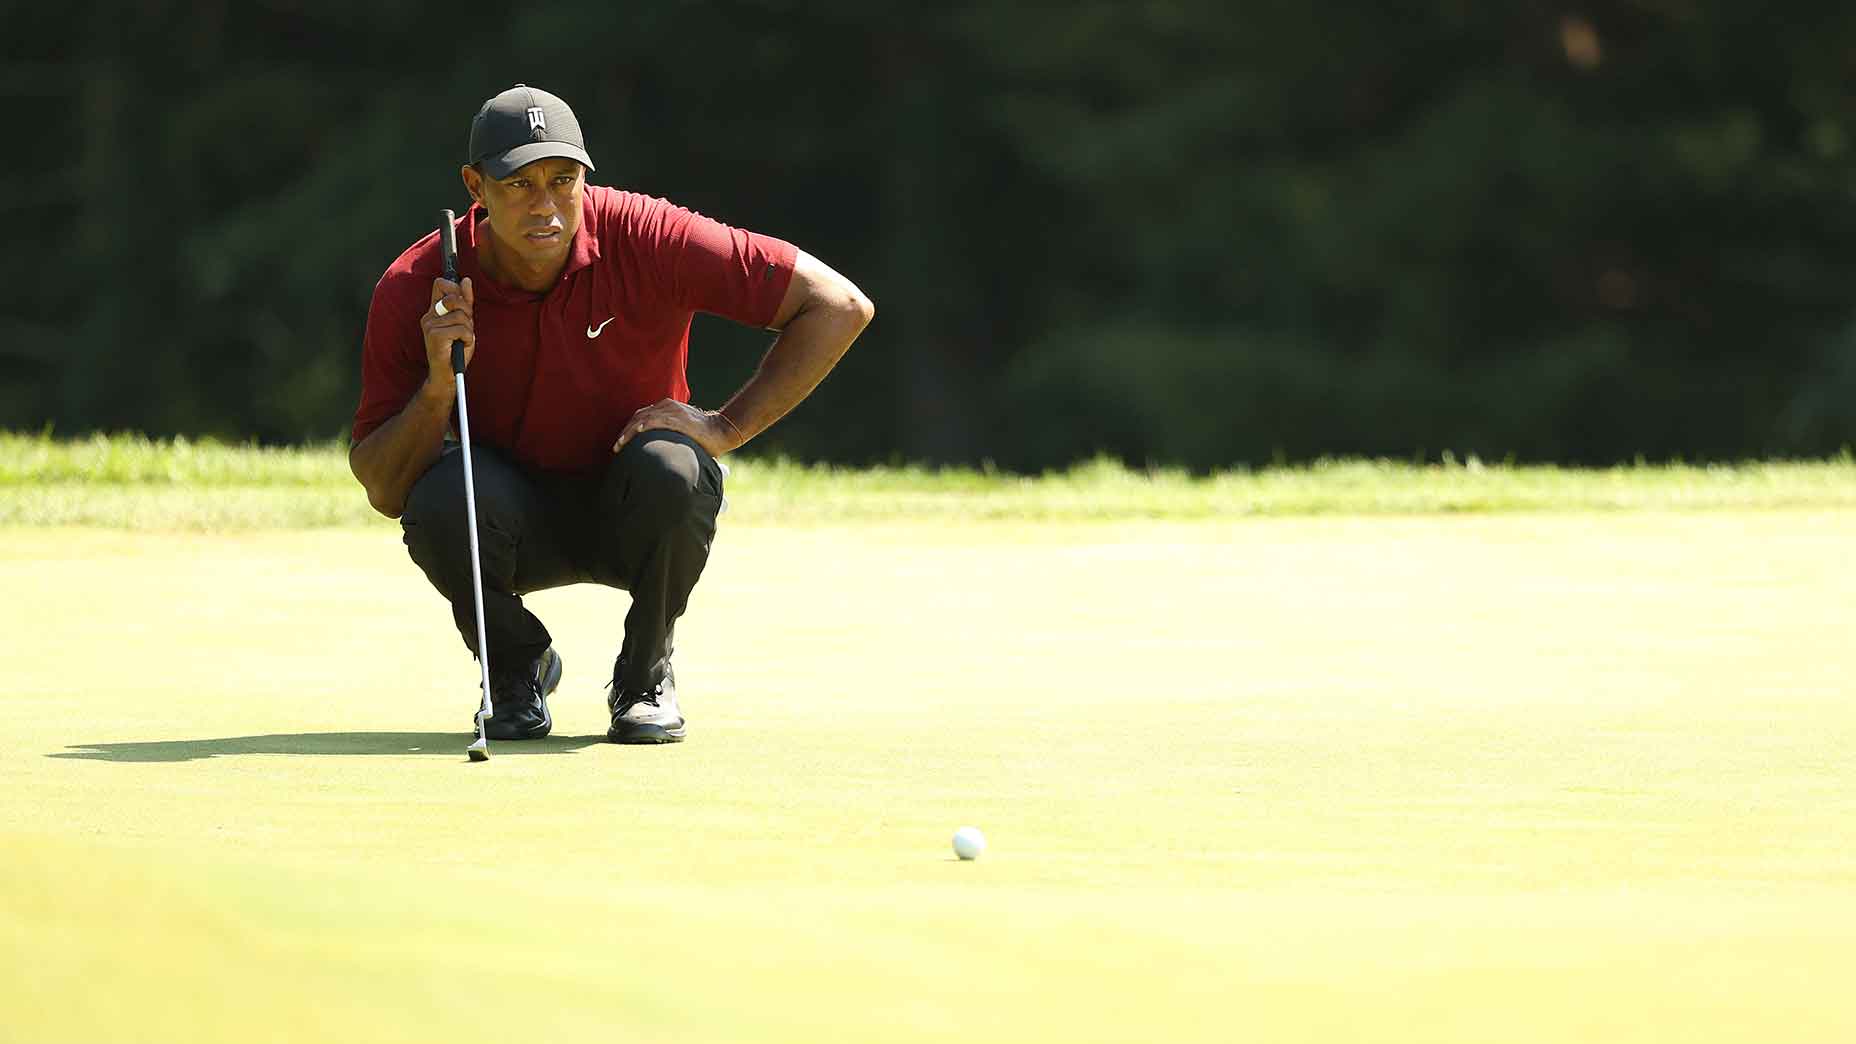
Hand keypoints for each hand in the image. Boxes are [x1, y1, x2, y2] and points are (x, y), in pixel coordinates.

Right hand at [419, 276, 474, 393]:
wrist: (447, 375)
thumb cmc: (456, 350)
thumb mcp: (464, 323)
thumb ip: (465, 302)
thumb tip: (466, 279)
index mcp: (434, 311)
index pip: (441, 284)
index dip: (456, 289)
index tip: (464, 303)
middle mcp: (429, 316)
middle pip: (455, 298)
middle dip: (467, 313)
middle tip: (465, 328)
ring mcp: (430, 325)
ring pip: (461, 317)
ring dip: (468, 330)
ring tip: (462, 341)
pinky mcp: (434, 335)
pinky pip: (461, 329)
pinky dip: (468, 339)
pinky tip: (462, 346)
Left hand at [613, 399, 745, 457]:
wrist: (722, 430)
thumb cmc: (703, 435)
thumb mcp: (681, 430)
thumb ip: (668, 434)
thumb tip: (658, 451)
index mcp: (667, 408)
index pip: (641, 415)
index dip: (629, 428)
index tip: (621, 442)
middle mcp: (667, 406)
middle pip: (638, 416)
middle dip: (625, 431)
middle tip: (616, 447)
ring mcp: (673, 412)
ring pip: (643, 418)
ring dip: (629, 431)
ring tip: (620, 445)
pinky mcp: (678, 419)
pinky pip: (657, 420)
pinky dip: (644, 425)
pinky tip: (636, 432)